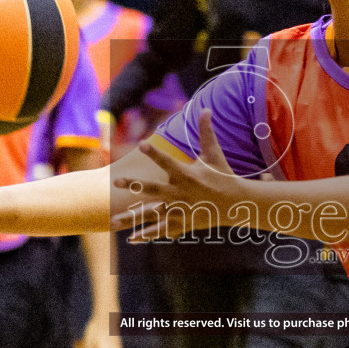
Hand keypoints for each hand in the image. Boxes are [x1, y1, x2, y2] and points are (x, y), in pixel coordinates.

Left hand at [118, 110, 249, 240]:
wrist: (236, 204)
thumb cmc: (223, 175)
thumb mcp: (214, 154)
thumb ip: (207, 132)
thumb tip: (205, 109)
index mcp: (187, 175)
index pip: (168, 162)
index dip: (155, 152)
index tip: (142, 144)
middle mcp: (180, 193)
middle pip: (153, 189)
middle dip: (134, 185)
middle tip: (115, 181)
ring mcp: (179, 210)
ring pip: (151, 214)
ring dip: (131, 218)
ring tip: (112, 221)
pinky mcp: (182, 223)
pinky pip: (161, 230)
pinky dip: (147, 235)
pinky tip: (131, 238)